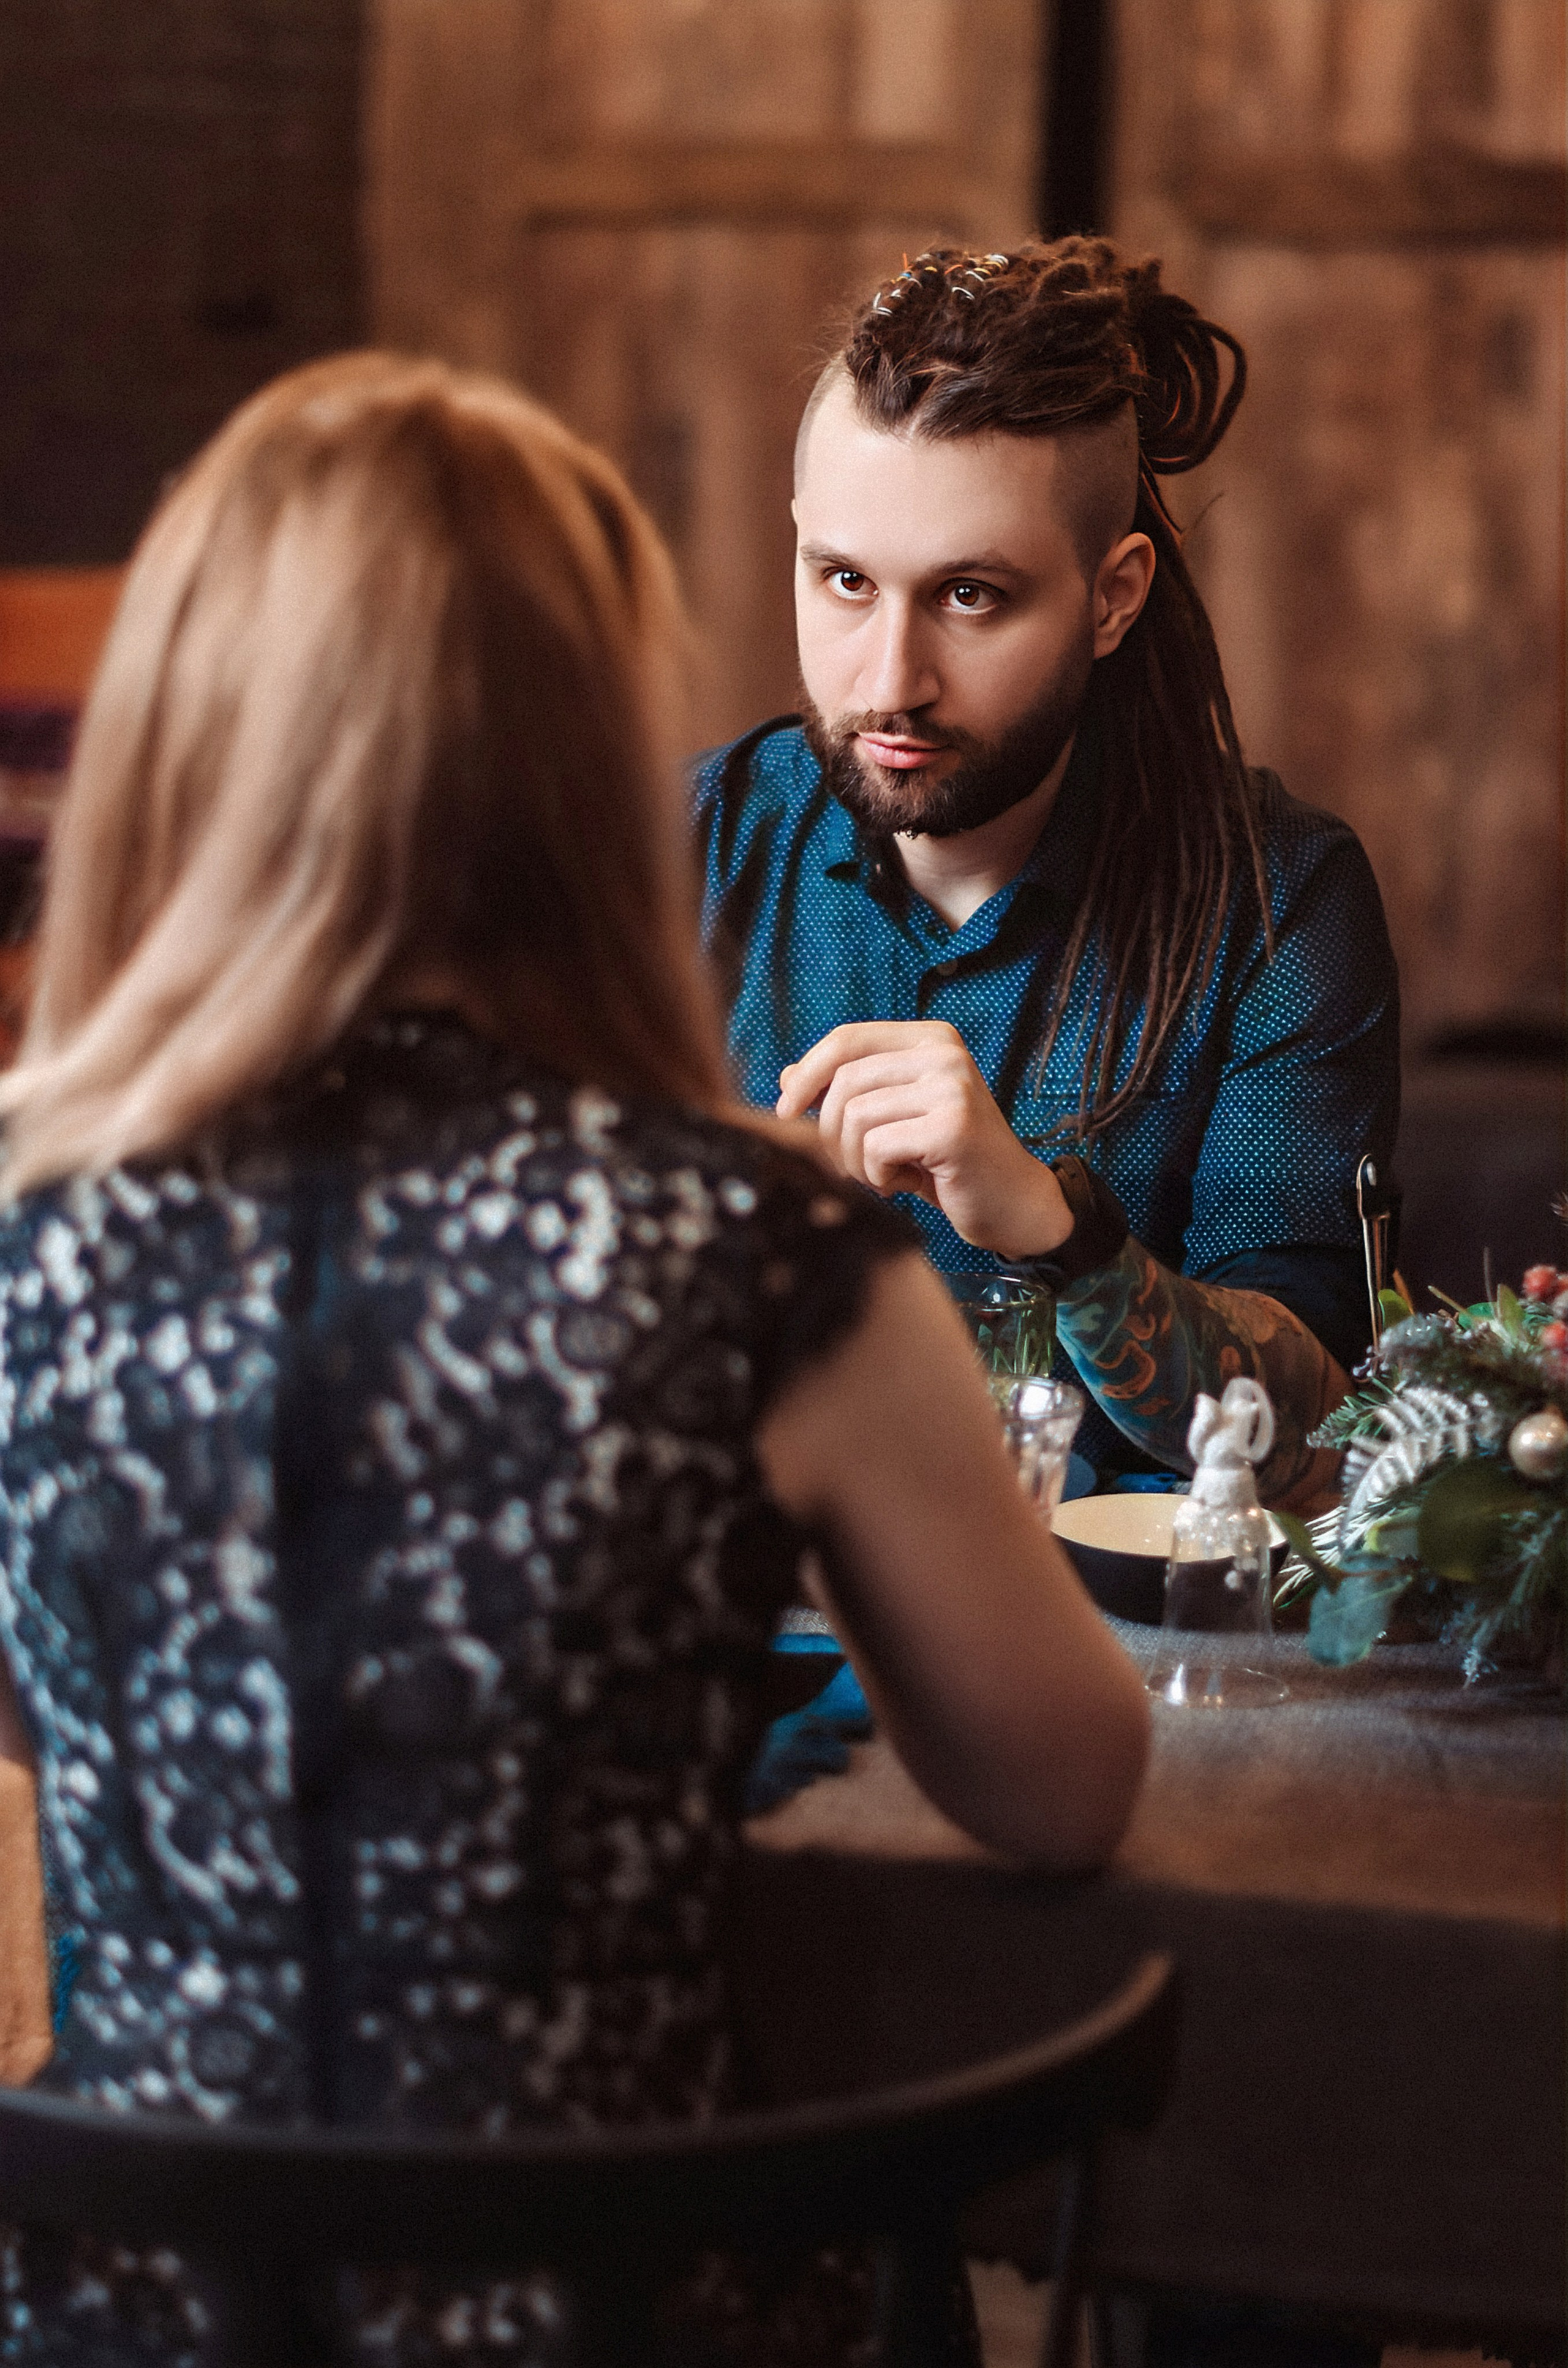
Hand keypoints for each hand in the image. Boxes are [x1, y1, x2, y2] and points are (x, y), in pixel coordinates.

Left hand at [777, 1021, 1074, 1257]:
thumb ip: (848, 1091)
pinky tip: (905, 1183)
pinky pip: (875, 1147)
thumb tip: (786, 1077)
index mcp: (930, 1038)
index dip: (806, 1073)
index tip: (784, 1110)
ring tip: (884, 1174)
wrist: (1013, 1202)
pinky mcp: (952, 1126)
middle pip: (844, 1081)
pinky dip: (877, 1175)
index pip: (847, 1038)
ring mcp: (952, 1087)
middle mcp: (944, 1053)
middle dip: (829, 1132)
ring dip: (854, 1159)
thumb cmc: (946, 1161)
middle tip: (852, 1165)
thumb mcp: (894, 1117)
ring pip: (854, 1115)